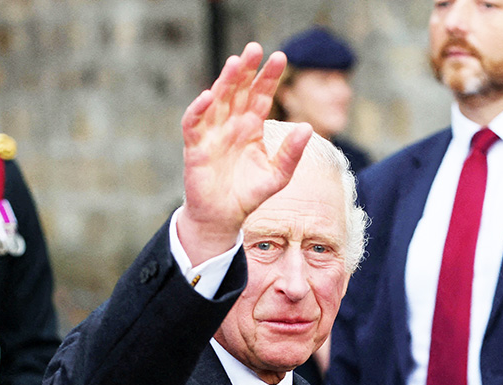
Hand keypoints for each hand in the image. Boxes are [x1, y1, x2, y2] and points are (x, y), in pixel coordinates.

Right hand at [177, 42, 312, 264]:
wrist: (223, 218)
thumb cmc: (248, 195)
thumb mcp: (277, 175)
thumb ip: (291, 153)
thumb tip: (308, 127)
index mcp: (252, 127)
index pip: (261, 95)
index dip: (269, 77)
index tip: (280, 57)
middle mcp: (231, 124)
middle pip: (238, 90)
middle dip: (246, 70)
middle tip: (255, 48)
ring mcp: (212, 133)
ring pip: (217, 100)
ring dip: (224, 81)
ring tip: (235, 63)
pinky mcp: (195, 147)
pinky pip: (194, 124)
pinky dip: (198, 110)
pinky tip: (208, 97)